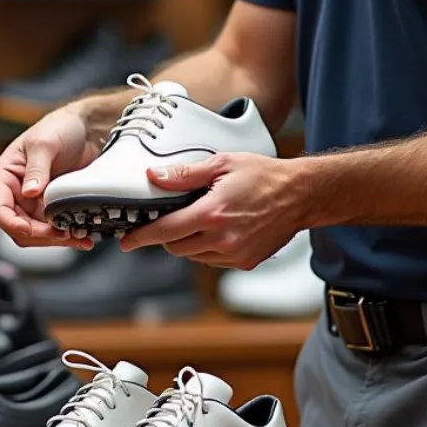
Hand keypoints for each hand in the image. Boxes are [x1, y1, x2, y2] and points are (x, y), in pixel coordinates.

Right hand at [0, 107, 97, 249]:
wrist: (87, 127)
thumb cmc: (60, 126)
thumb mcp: (45, 144)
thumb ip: (37, 168)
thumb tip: (29, 193)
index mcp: (4, 176)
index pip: (0, 210)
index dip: (15, 225)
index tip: (37, 231)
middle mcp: (15, 192)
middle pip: (18, 228)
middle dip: (40, 236)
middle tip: (65, 234)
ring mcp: (33, 201)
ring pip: (36, 233)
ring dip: (55, 240)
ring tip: (78, 237)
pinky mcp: (51, 206)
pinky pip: (53, 228)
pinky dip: (65, 234)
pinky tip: (81, 234)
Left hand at [119, 152, 305, 268]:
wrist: (299, 195)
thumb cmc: (263, 176)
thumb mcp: (221, 164)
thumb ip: (185, 174)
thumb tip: (155, 176)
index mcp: (212, 213)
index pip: (165, 231)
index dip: (141, 237)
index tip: (127, 241)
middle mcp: (222, 238)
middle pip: (176, 247)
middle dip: (167, 234)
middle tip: (173, 217)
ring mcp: (235, 254)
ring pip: (194, 256)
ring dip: (189, 241)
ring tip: (205, 218)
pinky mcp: (245, 262)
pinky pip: (213, 260)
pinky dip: (208, 248)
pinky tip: (220, 228)